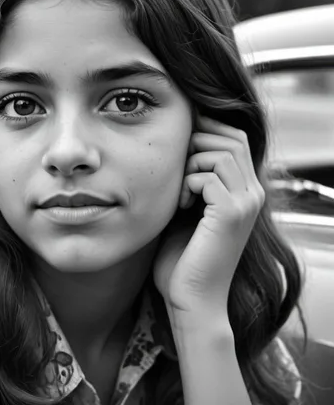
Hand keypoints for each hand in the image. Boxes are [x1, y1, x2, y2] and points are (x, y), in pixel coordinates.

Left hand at [153, 115, 264, 317]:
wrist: (192, 298)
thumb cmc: (184, 256)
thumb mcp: (190, 209)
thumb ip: (194, 179)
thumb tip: (178, 147)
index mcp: (245, 191)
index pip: (237, 140)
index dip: (208, 131)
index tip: (179, 140)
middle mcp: (253, 194)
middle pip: (232, 140)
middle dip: (197, 143)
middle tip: (176, 168)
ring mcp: (245, 203)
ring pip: (221, 153)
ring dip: (191, 163)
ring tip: (179, 191)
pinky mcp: (231, 214)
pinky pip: (208, 177)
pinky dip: (187, 184)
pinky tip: (179, 205)